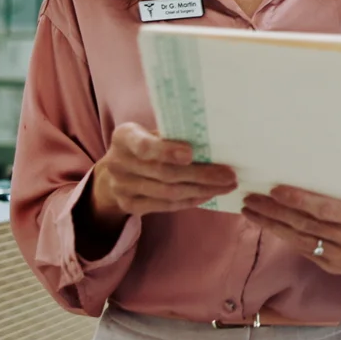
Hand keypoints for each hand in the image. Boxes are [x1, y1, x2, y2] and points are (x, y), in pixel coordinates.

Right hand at [87, 122, 237, 226]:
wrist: (112, 173)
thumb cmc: (141, 145)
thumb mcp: (148, 133)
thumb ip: (170, 136)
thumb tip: (210, 143)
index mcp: (124, 138)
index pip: (144, 146)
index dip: (167, 151)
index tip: (191, 154)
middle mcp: (119, 163)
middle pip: (165, 173)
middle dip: (201, 175)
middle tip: (228, 175)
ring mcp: (122, 188)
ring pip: (168, 192)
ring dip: (201, 190)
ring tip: (225, 186)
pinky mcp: (129, 206)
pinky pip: (165, 206)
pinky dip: (189, 201)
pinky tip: (207, 195)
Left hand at [241, 187, 340, 274]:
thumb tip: (303, 177)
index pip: (326, 210)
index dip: (299, 200)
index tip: (275, 189)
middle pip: (307, 226)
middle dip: (275, 212)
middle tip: (252, 198)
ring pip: (300, 241)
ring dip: (272, 225)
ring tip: (251, 211)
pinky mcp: (334, 268)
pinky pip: (305, 251)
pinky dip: (285, 236)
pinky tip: (269, 225)